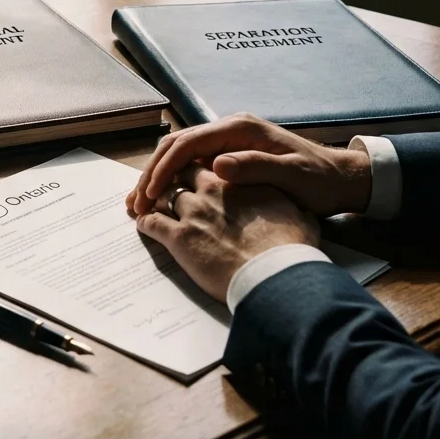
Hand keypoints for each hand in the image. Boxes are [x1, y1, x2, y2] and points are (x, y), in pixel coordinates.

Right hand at [127, 113, 371, 217]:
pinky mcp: (229, 157)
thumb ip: (255, 167)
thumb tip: (217, 165)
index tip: (149, 193)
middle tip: (134, 202)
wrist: (342, 180)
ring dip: (157, 177)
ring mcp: (228, 143)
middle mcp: (229, 130)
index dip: (164, 168)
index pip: (188, 142)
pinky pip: (191, 166)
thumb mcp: (292, 175)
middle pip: (177, 145)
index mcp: (239, 129)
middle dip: (152, 172)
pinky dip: (172, 182)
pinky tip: (162, 200)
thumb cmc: (320, 180)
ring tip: (138, 203)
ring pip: (180, 155)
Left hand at [134, 165, 319, 302]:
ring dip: (151, 199)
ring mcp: (192, 212)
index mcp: (237, 181)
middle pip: (179, 174)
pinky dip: (144, 221)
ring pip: (161, 195)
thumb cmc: (291, 247)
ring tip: (143, 204)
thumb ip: (284, 204)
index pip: (207, 164)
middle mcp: (210, 190)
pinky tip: (142, 223)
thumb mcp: (297, 215)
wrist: (276, 275)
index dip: (197, 170)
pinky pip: (150, 222)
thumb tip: (293, 208)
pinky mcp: (178, 237)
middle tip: (160, 187)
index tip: (193, 176)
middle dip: (168, 178)